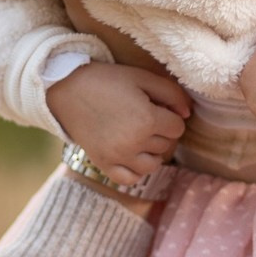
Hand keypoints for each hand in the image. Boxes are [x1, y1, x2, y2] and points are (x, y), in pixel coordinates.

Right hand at [47, 62, 189, 184]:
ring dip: (152, 152)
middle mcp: (134, 142)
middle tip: (145, 116)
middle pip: (166, 145)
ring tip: (141, 136)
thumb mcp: (142, 77)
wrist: (67, 89)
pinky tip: (132, 155)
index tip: (157, 107)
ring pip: (153, 165)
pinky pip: (129, 179)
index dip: (171, 116)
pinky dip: (136, 171)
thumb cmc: (107, 80)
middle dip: (161, 131)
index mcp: (147, 120)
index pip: (177, 128)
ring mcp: (118, 156)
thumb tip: (187, 114)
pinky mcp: (103, 163)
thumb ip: (172, 94)